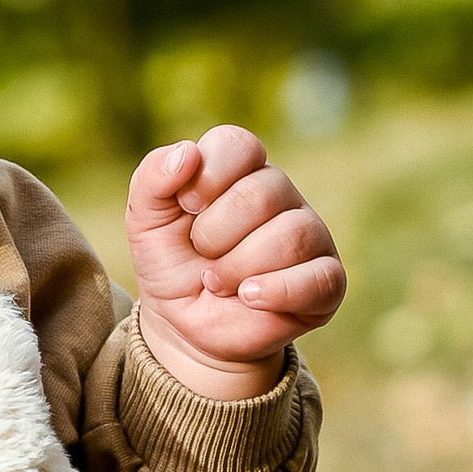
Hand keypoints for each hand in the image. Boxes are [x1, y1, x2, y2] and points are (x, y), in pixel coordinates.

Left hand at [126, 126, 346, 397]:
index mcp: (242, 170)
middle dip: (214, 234)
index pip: (238, 145)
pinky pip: (317, 278)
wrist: (186, 326)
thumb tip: (187, 153)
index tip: (187, 206)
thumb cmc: (172, 264)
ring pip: (289, 236)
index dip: (208, 177)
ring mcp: (310, 236)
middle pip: (261, 194)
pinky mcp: (327, 281)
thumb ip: (152, 178)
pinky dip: (275, 291)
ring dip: (237, 268)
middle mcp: (282, 196)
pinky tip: (248, 297)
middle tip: (202, 255)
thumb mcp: (146, 221)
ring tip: (217, 283)